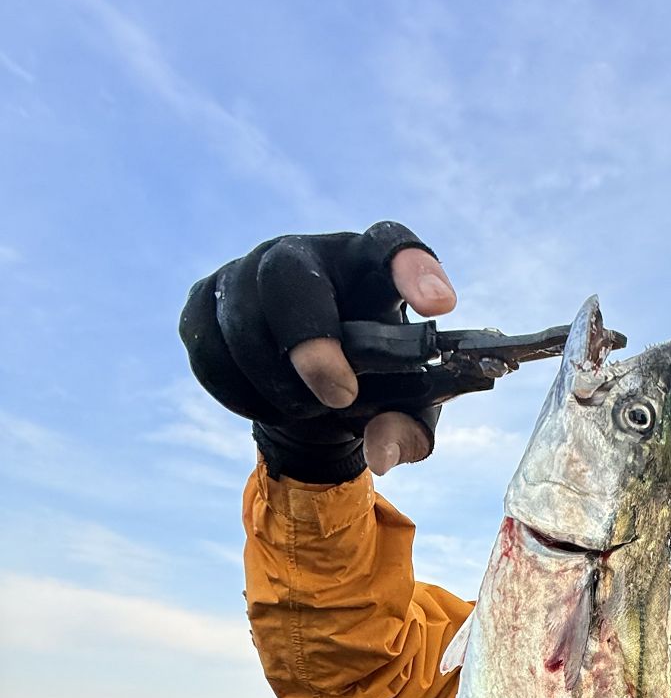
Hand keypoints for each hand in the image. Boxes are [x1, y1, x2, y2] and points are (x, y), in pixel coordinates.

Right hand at [179, 222, 466, 481]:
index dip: (414, 268)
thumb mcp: (403, 412)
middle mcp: (306, 255)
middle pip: (290, 274)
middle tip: (339, 395)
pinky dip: (239, 392)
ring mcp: (247, 271)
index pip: (391, 245)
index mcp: (369, 269)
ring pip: (242, 318)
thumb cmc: (371, 385)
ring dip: (275, 382)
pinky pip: (207, 347)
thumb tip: (382, 452)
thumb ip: (408, 431)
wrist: (310, 390)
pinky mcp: (205, 299)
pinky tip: (268, 404)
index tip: (438, 306)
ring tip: (306, 410)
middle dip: (308, 339)